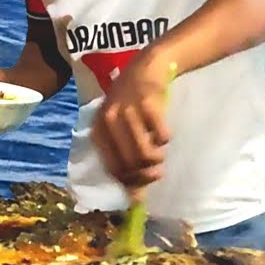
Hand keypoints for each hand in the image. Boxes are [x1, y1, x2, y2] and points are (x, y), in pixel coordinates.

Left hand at [90, 51, 175, 190]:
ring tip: (159, 152)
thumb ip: (126, 155)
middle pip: (129, 164)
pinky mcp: (148, 104)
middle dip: (145, 175)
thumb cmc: (132, 103)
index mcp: (99, 129)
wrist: (146, 67)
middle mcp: (109, 121)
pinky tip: (164, 133)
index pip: (111, 167)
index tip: (142, 190)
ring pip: (144, 153)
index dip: (128, 181)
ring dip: (156, 158)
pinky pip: (161, 135)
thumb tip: (136, 198)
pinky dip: (165, 138)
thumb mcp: (121, 126)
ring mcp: (128, 112)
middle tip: (157, 173)